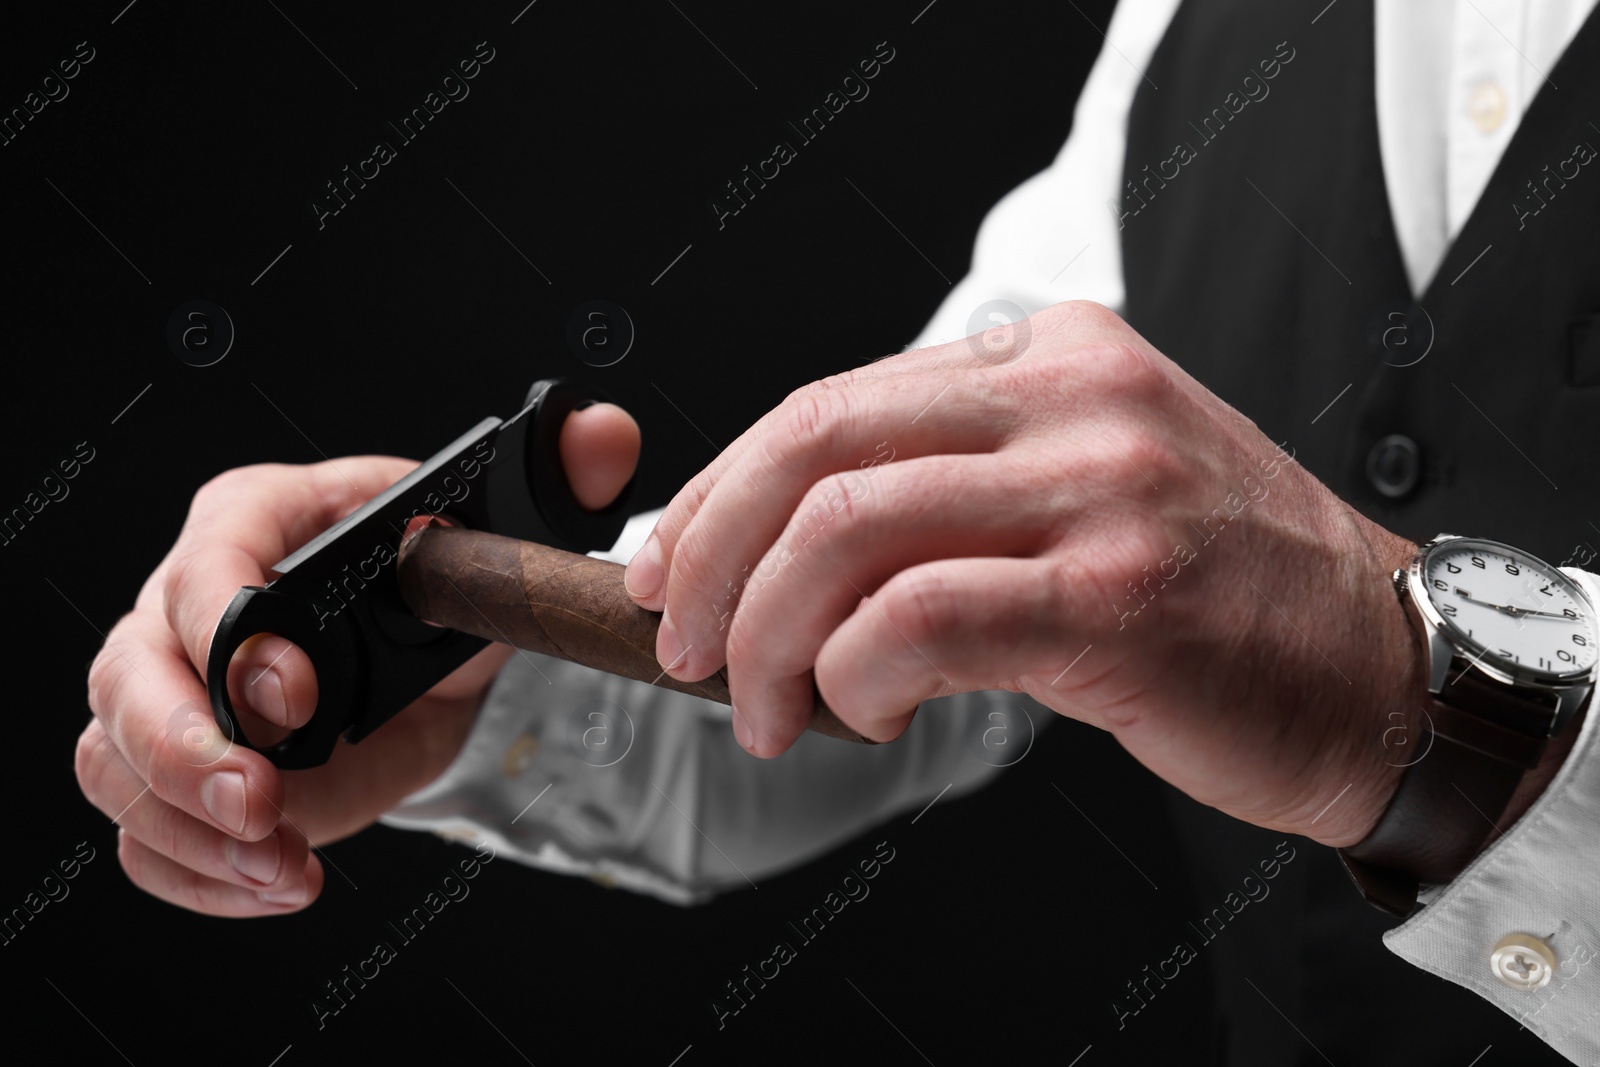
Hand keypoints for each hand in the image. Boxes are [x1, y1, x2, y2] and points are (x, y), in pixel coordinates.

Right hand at [76, 403, 638, 914]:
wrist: (432, 654)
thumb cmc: (441, 574)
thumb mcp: (504, 528)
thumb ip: (557, 477)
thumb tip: (601, 435)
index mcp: (259, 520)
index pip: (209, 564)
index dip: (233, 629)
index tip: (295, 695)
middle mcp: (189, 603)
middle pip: (132, 674)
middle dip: (185, 750)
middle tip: (261, 804)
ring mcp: (172, 694)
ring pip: (117, 758)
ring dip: (188, 827)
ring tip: (279, 865)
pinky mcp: (182, 772)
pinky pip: (144, 827)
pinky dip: (194, 870)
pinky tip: (271, 880)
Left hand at [625, 301, 1425, 845]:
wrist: (1385, 670)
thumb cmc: (1221, 597)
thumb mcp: (1085, 493)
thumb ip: (955, 490)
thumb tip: (782, 551)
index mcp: (1052, 355)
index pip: (833, 402)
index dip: (724, 486)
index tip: (671, 560)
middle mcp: (1072, 395)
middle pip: (816, 445)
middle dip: (715, 551)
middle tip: (684, 641)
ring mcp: (1100, 486)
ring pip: (848, 529)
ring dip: (769, 633)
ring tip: (762, 709)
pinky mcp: (1117, 593)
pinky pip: (919, 616)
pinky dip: (852, 673)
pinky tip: (860, 714)